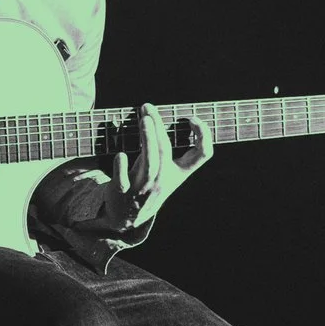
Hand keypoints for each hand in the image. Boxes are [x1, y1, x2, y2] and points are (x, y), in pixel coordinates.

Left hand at [114, 102, 211, 228]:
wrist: (130, 217)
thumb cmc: (150, 184)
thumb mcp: (168, 170)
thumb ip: (167, 146)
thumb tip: (156, 113)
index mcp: (179, 171)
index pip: (203, 154)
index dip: (203, 135)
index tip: (192, 118)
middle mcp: (163, 179)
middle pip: (166, 152)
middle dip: (158, 128)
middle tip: (148, 108)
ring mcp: (143, 186)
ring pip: (149, 163)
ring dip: (147, 140)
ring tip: (144, 119)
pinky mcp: (122, 191)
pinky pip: (122, 180)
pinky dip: (122, 167)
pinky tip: (121, 155)